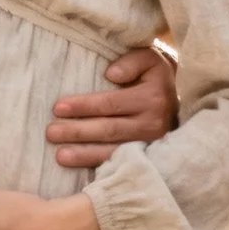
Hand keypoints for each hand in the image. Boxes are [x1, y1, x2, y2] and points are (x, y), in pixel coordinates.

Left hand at [47, 44, 177, 168]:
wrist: (178, 96)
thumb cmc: (154, 74)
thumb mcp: (148, 58)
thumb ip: (131, 62)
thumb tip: (111, 75)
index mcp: (151, 99)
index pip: (110, 104)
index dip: (83, 106)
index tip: (58, 108)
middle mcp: (153, 125)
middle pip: (108, 130)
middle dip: (78, 132)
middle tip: (51, 132)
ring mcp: (151, 145)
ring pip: (113, 152)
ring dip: (85, 155)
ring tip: (60, 156)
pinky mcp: (147, 158)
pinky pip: (121, 164)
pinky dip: (100, 167)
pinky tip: (81, 171)